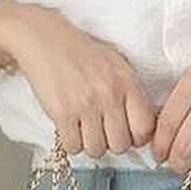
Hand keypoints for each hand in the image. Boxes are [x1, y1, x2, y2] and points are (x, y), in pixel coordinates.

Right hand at [0, 2, 157, 158]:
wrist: (45, 39)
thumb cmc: (81, 52)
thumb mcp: (116, 64)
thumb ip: (132, 92)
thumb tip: (144, 125)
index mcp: (126, 82)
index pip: (145, 127)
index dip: (137, 136)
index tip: (127, 133)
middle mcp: (109, 94)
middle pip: (121, 144)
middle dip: (112, 142)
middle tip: (102, 130)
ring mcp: (86, 105)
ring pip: (97, 150)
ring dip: (90, 144)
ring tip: (84, 128)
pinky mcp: (62, 113)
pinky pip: (73, 147)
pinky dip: (71, 142)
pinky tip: (69, 127)